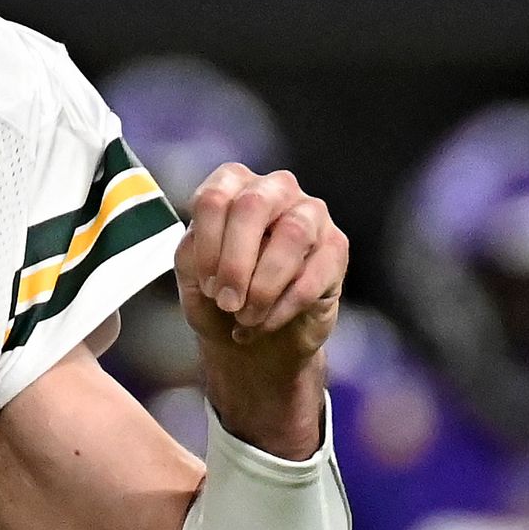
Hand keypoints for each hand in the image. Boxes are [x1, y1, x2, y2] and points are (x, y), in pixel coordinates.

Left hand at [174, 163, 346, 361]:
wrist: (259, 343)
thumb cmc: (222, 298)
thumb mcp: (192, 277)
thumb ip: (191, 255)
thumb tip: (203, 247)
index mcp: (232, 186)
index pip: (214, 199)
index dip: (206, 245)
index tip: (205, 284)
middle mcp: (274, 189)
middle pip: (253, 205)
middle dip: (236, 261)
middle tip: (226, 302)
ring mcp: (310, 214)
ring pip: (292, 234)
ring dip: (264, 285)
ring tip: (246, 317)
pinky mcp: (337, 247)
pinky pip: (315, 272)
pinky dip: (284, 306)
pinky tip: (267, 322)